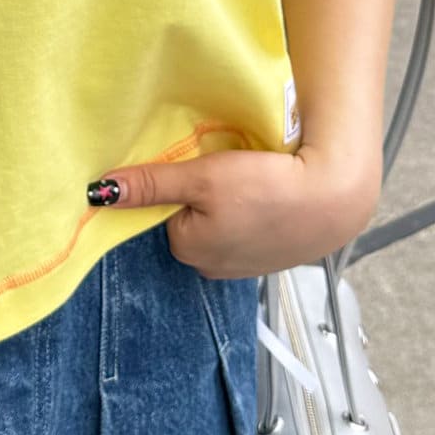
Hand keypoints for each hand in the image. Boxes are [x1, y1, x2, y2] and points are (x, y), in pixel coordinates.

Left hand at [86, 144, 379, 279]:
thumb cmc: (268, 187)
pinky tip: (271, 198)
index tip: (203, 167)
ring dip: (231, 206)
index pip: (164, 211)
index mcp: (187, 249)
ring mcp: (242, 267)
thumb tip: (99, 191)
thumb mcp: (202, 177)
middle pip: (190, 220)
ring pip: (220, 227)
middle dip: (204, 197)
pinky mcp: (271, 259)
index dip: (180, 185)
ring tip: (255, 183)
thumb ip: (152, 183)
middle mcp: (210, 267)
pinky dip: (255, 215)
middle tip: (232, 171)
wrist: (336, 198)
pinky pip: (248, 233)